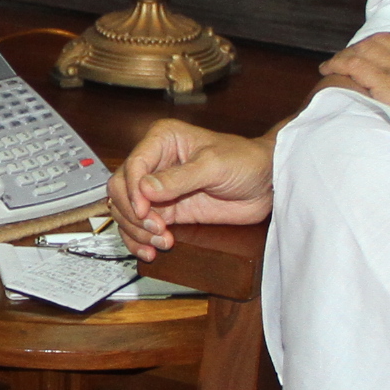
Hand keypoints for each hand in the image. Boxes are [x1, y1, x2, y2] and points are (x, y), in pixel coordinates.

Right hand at [110, 119, 276, 258]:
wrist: (268, 183)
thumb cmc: (245, 161)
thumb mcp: (214, 165)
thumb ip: (179, 178)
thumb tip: (144, 190)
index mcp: (162, 140)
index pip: (132, 166)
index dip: (132, 192)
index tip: (145, 211)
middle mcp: (154, 163)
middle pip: (121, 190)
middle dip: (133, 214)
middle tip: (157, 229)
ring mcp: (159, 190)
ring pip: (126, 212)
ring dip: (136, 231)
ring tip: (160, 242)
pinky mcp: (168, 212)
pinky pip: (142, 228)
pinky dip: (141, 241)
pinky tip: (152, 250)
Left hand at [317, 34, 389, 153]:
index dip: (374, 45)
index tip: (364, 53)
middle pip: (377, 42)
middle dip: (357, 49)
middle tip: (344, 60)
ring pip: (364, 51)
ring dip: (344, 56)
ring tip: (332, 65)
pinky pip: (358, 67)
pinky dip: (340, 65)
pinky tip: (328, 70)